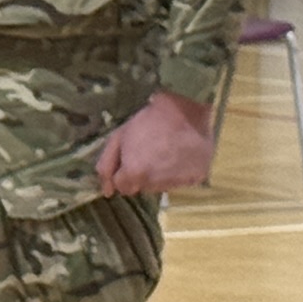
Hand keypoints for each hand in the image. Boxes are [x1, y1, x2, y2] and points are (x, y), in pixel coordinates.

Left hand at [95, 91, 219, 197]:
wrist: (185, 110)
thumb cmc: (148, 121)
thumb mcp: (119, 137)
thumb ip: (106, 165)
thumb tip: (107, 192)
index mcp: (134, 173)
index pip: (123, 187)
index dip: (124, 172)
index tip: (132, 158)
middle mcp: (155, 184)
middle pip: (142, 188)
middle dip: (141, 175)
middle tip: (150, 153)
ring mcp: (177, 183)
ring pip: (161, 186)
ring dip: (159, 175)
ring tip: (166, 153)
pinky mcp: (196, 179)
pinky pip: (181, 182)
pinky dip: (179, 172)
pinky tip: (180, 155)